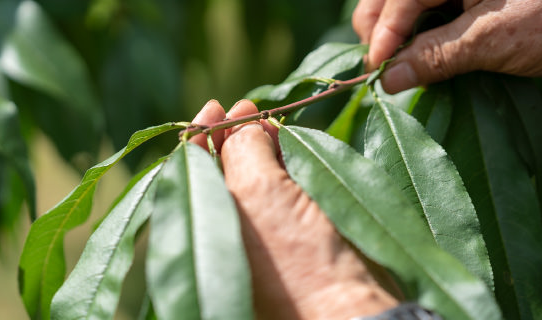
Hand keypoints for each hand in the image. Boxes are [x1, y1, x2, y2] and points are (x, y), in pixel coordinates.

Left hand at [189, 99, 396, 319]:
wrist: (348, 307)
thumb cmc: (296, 255)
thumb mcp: (259, 191)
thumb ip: (243, 148)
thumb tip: (244, 124)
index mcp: (205, 221)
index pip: (193, 167)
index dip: (205, 131)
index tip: (220, 105)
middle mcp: (229, 226)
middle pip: (226, 169)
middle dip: (236, 135)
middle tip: (251, 109)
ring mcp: (263, 232)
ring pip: (257, 177)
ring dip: (263, 148)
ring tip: (273, 126)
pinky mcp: (295, 234)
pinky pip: (284, 190)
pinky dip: (287, 166)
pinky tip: (294, 151)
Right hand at [353, 0, 541, 92]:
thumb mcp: (493, 40)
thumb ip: (436, 56)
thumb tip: (390, 78)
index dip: (383, 34)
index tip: (377, 71)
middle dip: (383, 33)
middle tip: (384, 70)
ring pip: (409, 9)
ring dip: (399, 39)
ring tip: (400, 69)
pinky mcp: (472, 4)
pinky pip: (431, 18)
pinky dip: (421, 41)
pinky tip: (421, 62)